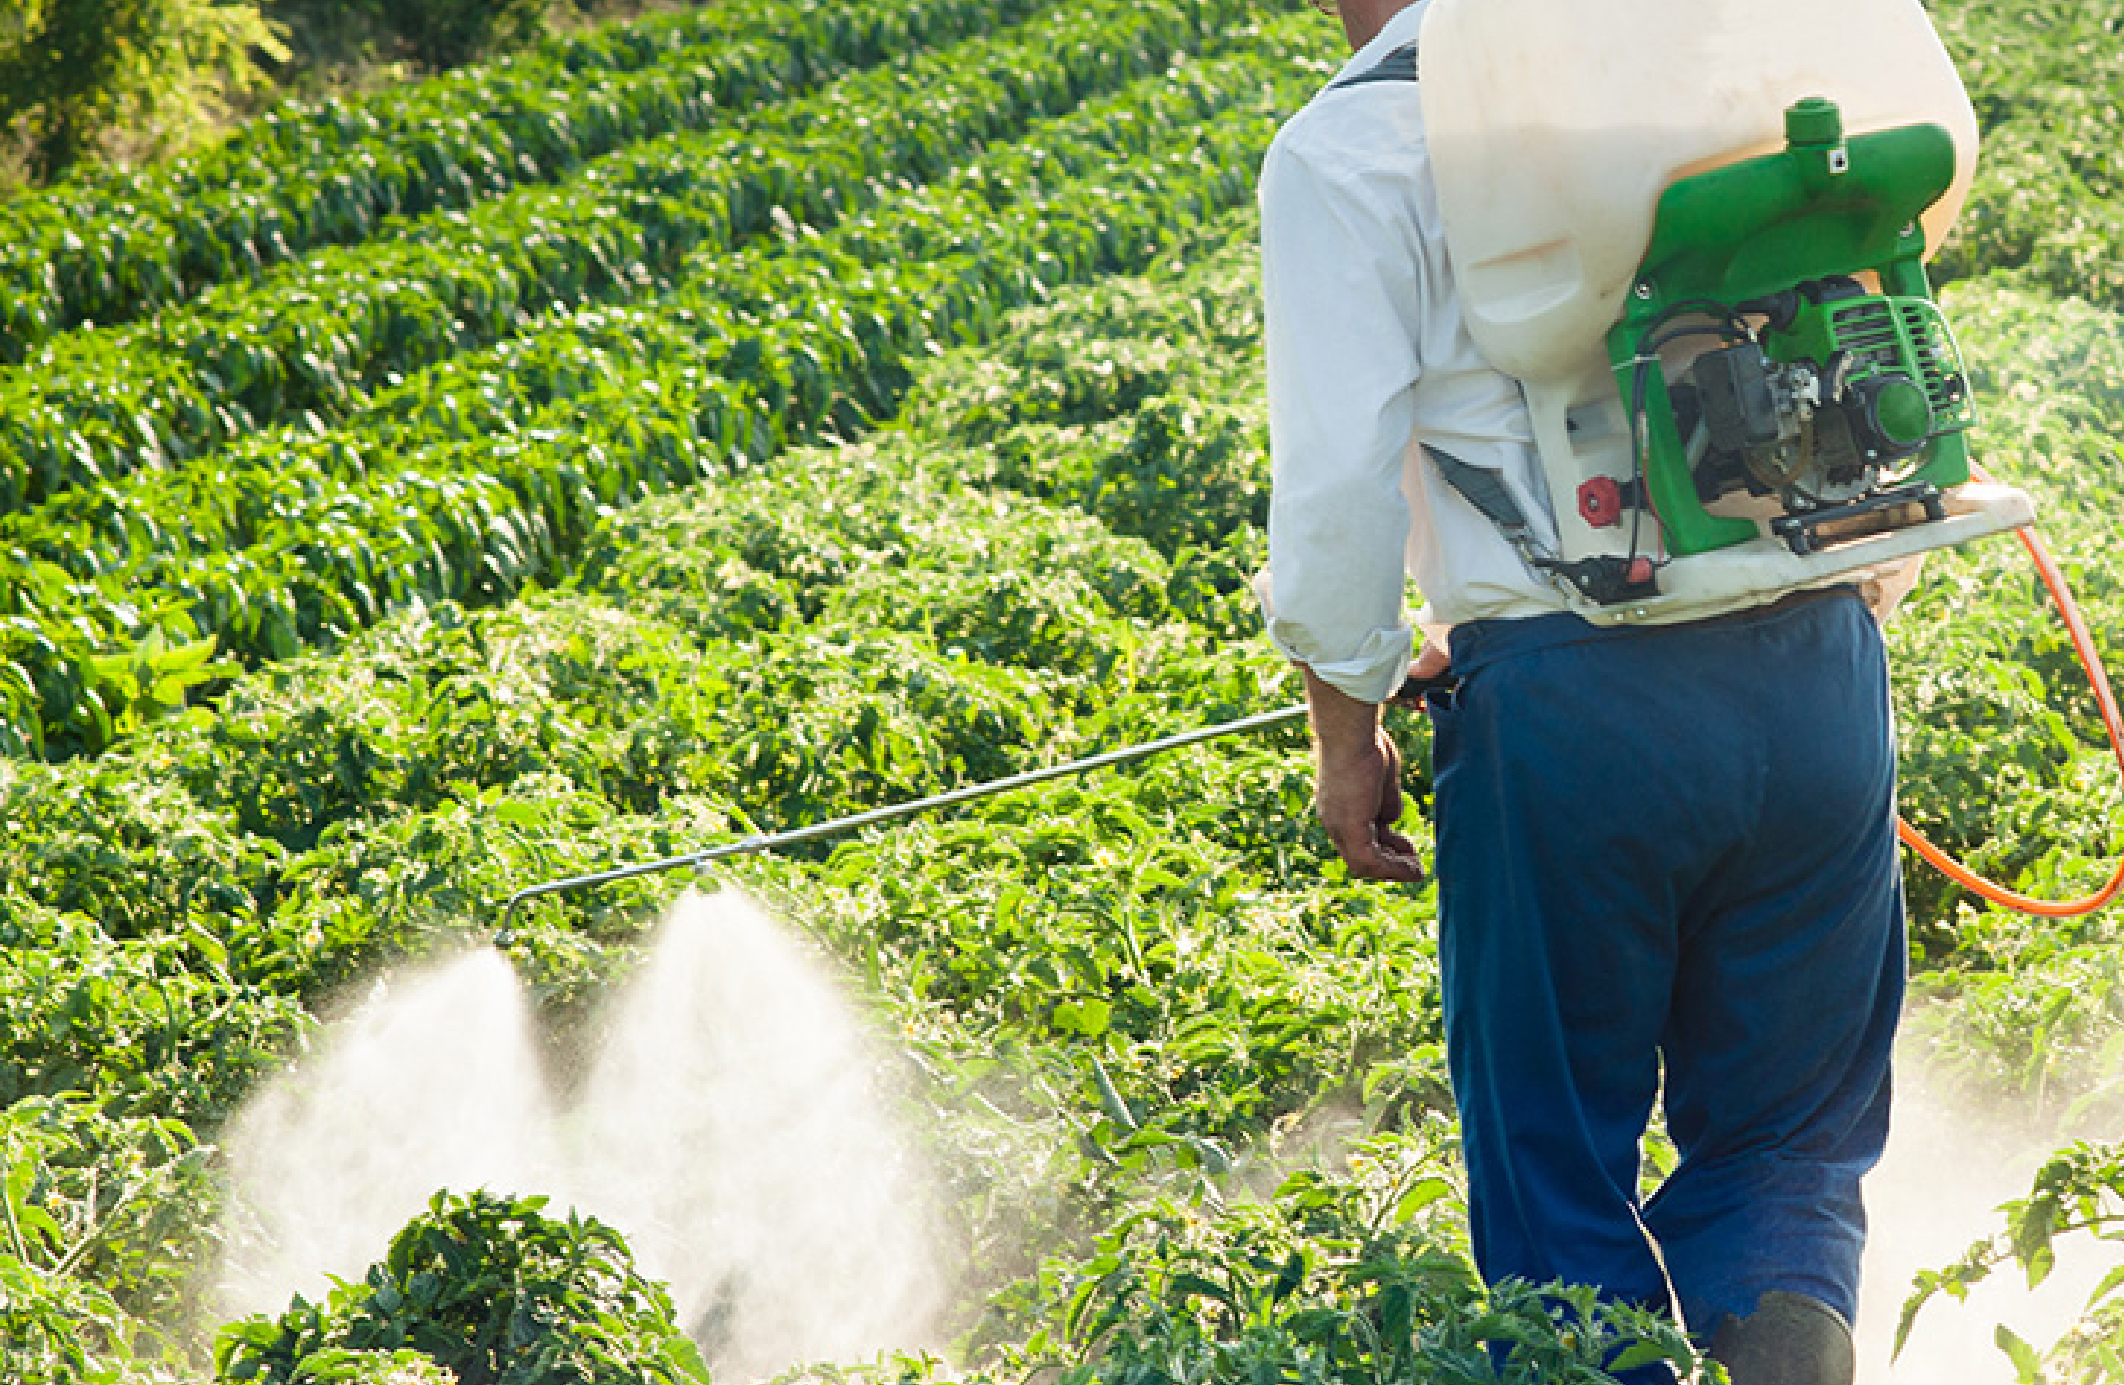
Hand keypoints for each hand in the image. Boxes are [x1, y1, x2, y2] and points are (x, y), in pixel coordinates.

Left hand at [1301, 666, 1425, 882]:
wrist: (1351, 732)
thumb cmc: (1366, 745)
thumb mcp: (1381, 781)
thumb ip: (1385, 803)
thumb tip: (1392, 821)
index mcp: (1339, 810)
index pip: (1360, 840)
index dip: (1385, 849)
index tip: (1407, 850)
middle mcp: (1334, 823)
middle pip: (1361, 857)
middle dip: (1391, 864)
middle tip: (1415, 867)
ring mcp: (1339, 826)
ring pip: (1365, 864)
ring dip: (1394, 871)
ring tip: (1417, 872)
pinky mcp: (1349, 828)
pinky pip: (1371, 860)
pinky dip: (1392, 868)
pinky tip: (1412, 868)